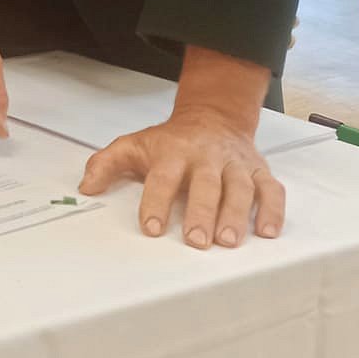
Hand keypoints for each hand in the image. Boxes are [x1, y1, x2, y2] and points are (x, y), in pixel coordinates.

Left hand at [80, 104, 284, 247]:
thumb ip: (106, 164)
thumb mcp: (134, 145)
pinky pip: (271, 190)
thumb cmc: (170, 141)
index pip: (163, 177)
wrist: (212, 117)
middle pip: (206, 184)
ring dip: (236, 215)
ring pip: (240, 188)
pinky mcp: (259, 171)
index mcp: (174, 151)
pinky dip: (273, 210)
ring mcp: (235, 164)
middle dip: (201, 212)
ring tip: (228, 241)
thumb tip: (85, 187)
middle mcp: (206, 157)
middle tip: (196, 240)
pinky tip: (268, 232)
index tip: (151, 227)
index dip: (157, 202)